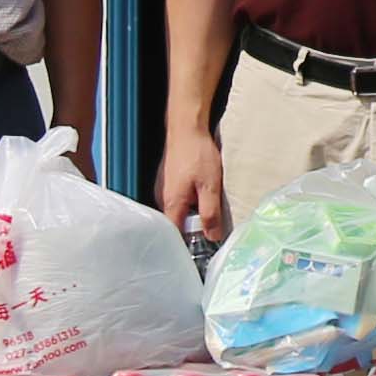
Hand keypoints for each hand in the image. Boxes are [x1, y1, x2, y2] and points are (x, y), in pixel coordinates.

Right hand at [157, 126, 229, 244]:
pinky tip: (200, 192)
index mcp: (172, 203)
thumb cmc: (197, 153)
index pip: (175, 235)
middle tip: (210, 223)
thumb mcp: (210, 186)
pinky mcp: (167, 181)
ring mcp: (163, 189)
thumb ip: (210, 213)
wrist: (187, 127)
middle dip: (193, 228)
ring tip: (207, 204)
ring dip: (192, 212)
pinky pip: (177, 199)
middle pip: (176, 224)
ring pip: (177, 211)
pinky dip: (189, 200)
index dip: (188, 244)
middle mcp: (162, 198)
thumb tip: (212, 236)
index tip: (202, 248)